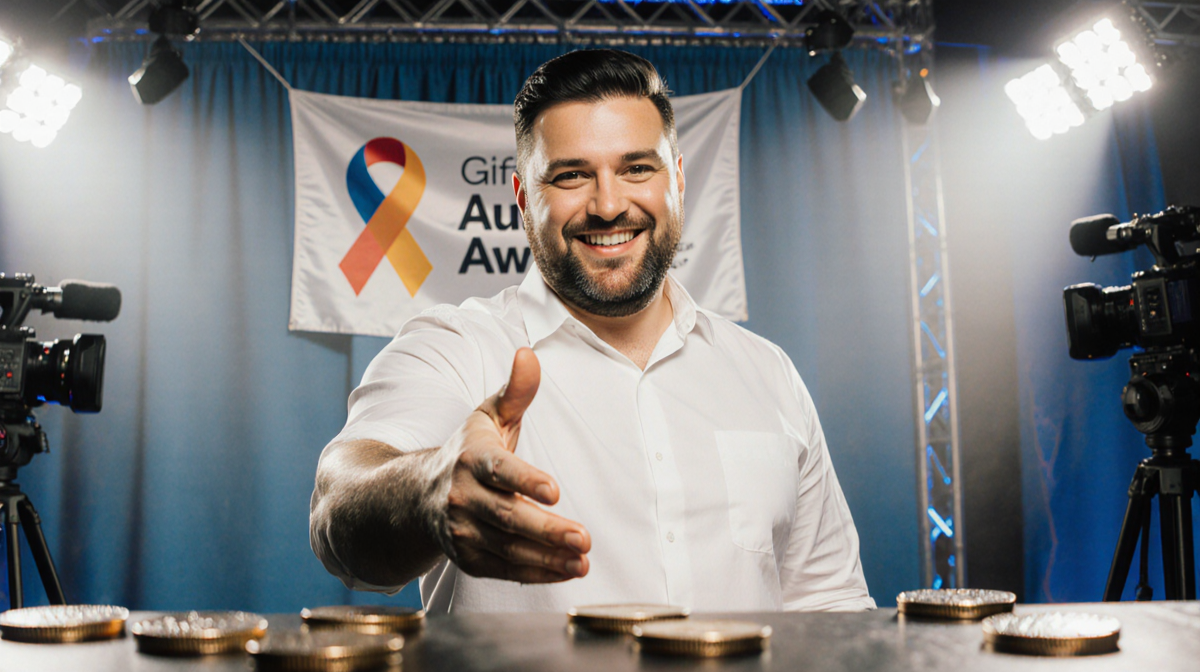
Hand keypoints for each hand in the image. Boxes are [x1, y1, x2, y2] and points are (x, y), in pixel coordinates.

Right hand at [443, 347, 591, 582]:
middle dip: (546, 529)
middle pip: (506, 516)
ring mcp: (462, 530)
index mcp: (471, 457)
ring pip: (507, 547)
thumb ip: (515, 390)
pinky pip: (503, 569)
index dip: (526, 480)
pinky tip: (565, 570)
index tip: (554, 490)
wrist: (415, 495)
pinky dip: (535, 572)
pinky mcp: (467, 557)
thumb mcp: (487, 416)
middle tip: (583, 537)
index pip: (499, 469)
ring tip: (581, 560)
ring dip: (546, 557)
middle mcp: (462, 495)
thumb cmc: (466, 451)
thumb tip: (529, 354)